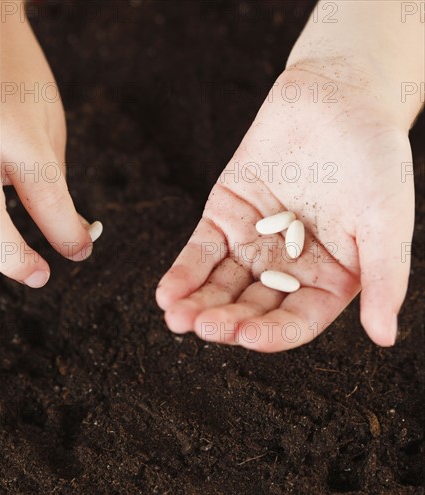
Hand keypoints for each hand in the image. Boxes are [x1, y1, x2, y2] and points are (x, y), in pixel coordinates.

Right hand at [0, 12, 100, 287]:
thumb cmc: (15, 77)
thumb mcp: (47, 124)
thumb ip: (54, 181)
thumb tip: (68, 230)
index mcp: (14, 131)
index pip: (46, 200)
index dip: (67, 235)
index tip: (80, 250)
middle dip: (14, 260)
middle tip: (40, 276)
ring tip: (15, 251)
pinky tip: (3, 228)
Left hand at [156, 67, 413, 350]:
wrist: (339, 96)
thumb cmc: (374, 158)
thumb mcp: (386, 220)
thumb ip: (384, 278)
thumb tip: (385, 337)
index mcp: (328, 278)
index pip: (297, 318)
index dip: (273, 333)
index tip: (248, 339)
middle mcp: (288, 268)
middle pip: (253, 306)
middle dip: (227, 320)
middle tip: (203, 328)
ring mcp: (253, 243)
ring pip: (222, 284)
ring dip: (198, 303)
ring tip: (176, 317)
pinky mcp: (225, 215)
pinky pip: (201, 250)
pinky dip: (184, 272)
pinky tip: (167, 293)